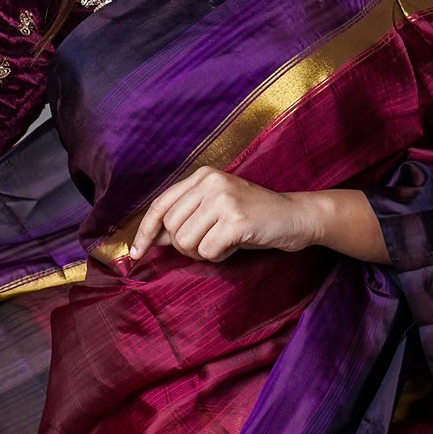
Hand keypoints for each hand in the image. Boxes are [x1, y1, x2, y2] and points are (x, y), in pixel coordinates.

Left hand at [124, 170, 325, 265]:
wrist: (296, 217)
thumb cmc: (253, 218)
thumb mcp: (216, 210)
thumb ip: (185, 218)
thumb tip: (152, 239)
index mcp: (202, 176)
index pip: (160, 205)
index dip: (144, 232)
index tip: (136, 254)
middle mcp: (210, 182)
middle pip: (172, 230)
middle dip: (187, 247)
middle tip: (211, 243)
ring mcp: (223, 199)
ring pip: (187, 242)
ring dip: (204, 252)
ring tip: (225, 242)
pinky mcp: (236, 219)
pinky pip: (208, 251)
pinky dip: (220, 257)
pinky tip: (236, 246)